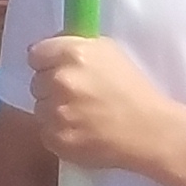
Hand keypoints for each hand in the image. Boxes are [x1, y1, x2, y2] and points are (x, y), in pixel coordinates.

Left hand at [27, 34, 185, 176]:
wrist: (149, 130)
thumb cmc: (133, 88)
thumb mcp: (109, 51)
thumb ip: (77, 46)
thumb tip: (52, 50)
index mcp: (73, 53)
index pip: (36, 54)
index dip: (47, 62)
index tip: (57, 70)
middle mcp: (60, 80)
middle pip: (36, 82)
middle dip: (51, 88)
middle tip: (75, 95)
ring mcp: (57, 112)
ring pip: (40, 109)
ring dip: (54, 111)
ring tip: (80, 116)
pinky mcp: (57, 139)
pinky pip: (46, 132)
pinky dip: (59, 133)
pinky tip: (81, 132)